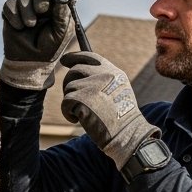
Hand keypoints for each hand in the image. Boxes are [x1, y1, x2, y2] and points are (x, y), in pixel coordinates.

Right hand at [0, 0, 75, 89]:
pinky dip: (13, 14)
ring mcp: (26, 8)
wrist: (29, 62)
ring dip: (27, 10)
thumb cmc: (49, 48)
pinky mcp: (11, 13)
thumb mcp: (60, 33)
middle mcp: (41, 5)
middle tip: (41, 10)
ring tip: (29, 25)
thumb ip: (62, 15)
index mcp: (55, 9)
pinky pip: (10, 3)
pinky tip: (18, 27)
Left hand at [60, 52, 159, 168]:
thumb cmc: (121, 118)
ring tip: (83, 112)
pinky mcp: (82, 98)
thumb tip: (75, 69)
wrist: (126, 134)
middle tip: (74, 98)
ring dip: (71, 101)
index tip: (65, 60)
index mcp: (114, 72)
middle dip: (70, 83)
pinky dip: (68, 112)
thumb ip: (102, 79)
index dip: (74, 57)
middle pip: (75, 70)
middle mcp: (104, 75)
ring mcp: (93, 86)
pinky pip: (66, 101)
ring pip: (69, 87)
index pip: (90, 56)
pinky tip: (78, 119)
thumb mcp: (118, 92)